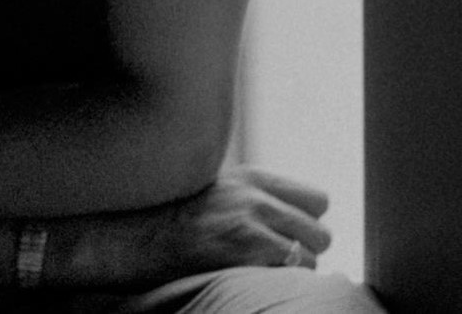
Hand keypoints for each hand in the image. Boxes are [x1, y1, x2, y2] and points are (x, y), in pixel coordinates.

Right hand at [93, 166, 332, 284]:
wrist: (140, 240)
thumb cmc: (179, 221)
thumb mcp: (222, 191)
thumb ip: (259, 197)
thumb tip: (304, 216)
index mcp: (254, 179)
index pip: (319, 200)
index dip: (307, 223)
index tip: (289, 235)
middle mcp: (257, 198)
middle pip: (321, 233)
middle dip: (305, 251)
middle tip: (276, 260)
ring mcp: (252, 227)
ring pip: (310, 260)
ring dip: (291, 271)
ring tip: (260, 271)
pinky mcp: (247, 256)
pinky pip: (291, 276)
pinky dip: (278, 283)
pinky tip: (252, 279)